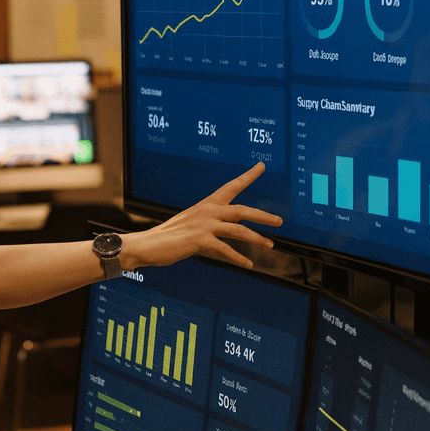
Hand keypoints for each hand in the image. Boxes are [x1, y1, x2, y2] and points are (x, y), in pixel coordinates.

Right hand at [123, 162, 281, 269]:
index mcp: (207, 204)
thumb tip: (230, 234)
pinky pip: (226, 250)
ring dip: (257, 238)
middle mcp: (208, 211)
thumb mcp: (192, 224)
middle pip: (242, 210)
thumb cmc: (170, 236)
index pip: (231, 186)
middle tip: (279, 221)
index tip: (261, 166)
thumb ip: (211, 226)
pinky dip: (239, 258)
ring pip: (238, 230)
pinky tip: (248, 264)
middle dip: (263, 216)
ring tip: (270, 245)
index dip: (248, 176)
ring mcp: (204, 225)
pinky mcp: (200, 241)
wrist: (150, 244)